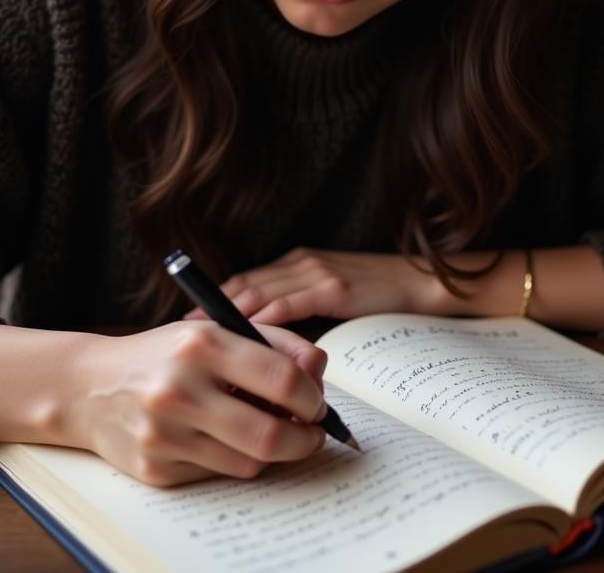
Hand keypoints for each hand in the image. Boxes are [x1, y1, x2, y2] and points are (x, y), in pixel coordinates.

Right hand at [66, 321, 328, 486]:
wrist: (89, 386)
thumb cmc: (166, 354)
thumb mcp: (215, 331)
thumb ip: (273, 343)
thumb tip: (319, 372)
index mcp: (201, 343)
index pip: (280, 378)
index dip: (311, 397)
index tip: (318, 403)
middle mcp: (180, 388)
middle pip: (268, 433)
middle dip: (305, 439)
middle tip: (313, 434)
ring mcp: (164, 433)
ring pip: (248, 462)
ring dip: (275, 453)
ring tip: (276, 434)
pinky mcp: (155, 468)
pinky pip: (219, 474)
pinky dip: (235, 459)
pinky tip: (230, 440)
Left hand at [183, 248, 441, 324]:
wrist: (421, 280)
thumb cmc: (376, 294)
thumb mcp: (331, 294)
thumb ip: (300, 305)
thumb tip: (266, 341)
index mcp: (296, 262)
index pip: (245, 280)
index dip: (213, 300)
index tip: (186, 322)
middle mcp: (300, 262)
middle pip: (244, 284)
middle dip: (210, 309)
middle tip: (182, 334)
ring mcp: (316, 273)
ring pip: (261, 293)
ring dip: (230, 317)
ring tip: (205, 339)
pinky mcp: (334, 289)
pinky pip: (290, 304)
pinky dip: (264, 320)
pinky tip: (247, 336)